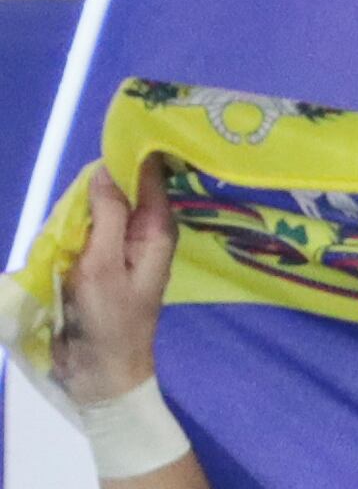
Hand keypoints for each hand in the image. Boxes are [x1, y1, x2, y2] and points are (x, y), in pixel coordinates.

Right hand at [50, 155, 175, 403]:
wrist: (101, 370)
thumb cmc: (109, 320)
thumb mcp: (103, 264)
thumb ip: (108, 216)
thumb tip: (107, 169)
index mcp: (156, 234)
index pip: (153, 178)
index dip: (141, 148)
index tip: (126, 118)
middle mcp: (144, 235)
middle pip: (127, 185)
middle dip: (109, 168)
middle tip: (93, 144)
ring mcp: (121, 246)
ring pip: (104, 203)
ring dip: (88, 194)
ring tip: (77, 183)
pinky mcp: (101, 258)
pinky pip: (90, 225)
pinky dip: (78, 217)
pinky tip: (70, 209)